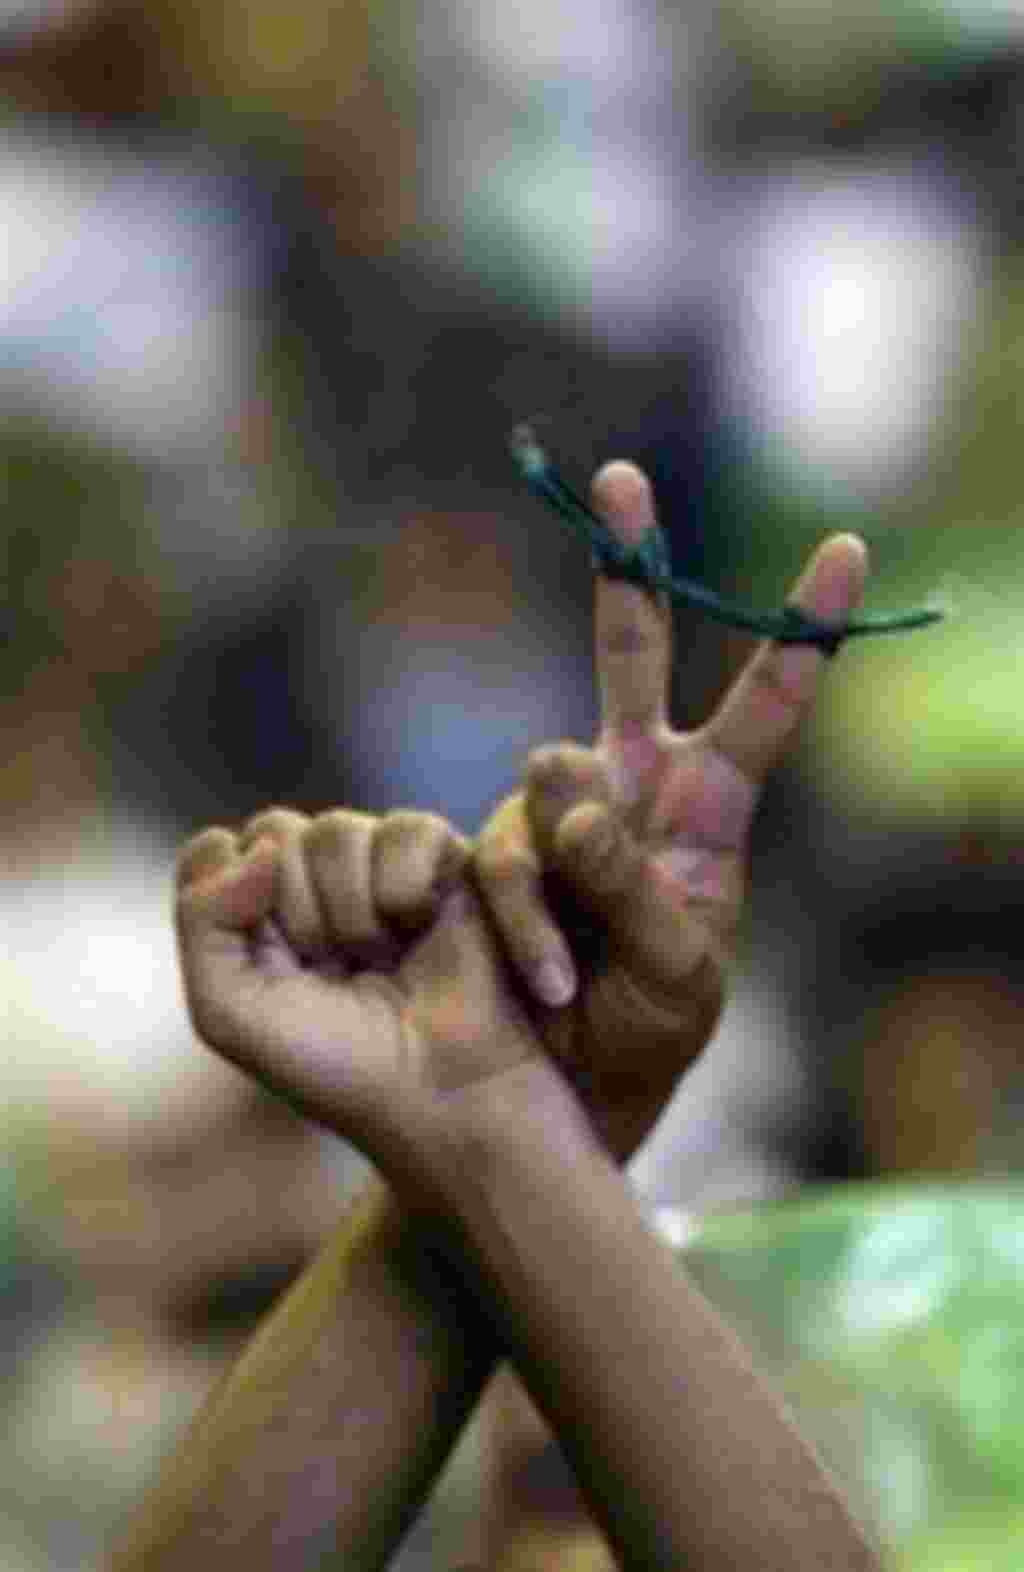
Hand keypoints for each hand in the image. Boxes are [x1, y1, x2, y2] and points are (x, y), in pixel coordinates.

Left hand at [175, 810, 577, 1203]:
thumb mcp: (229, 1012)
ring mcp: (381, 867)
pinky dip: (406, 886)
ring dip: (353, 909)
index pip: (219, 852)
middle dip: (299, 911)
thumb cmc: (338, 1066)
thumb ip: (202, 918)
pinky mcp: (446, 859)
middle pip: (276, 832)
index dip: (237, 902)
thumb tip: (251, 844)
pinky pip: (406, 829)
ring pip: (337, 830)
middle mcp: (318, 883)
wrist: (443, 1092)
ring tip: (385, 958)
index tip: (275, 967)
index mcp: (260, 915)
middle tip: (338, 969)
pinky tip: (423, 928)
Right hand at [475, 461, 867, 1157]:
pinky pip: (498, 855)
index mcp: (708, 807)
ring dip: (564, 870)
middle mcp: (631, 786)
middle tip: (622, 477)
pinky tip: (547, 981)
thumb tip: (562, 785)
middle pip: (633, 653)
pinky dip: (521, 920)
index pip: (764, 705)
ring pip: (549, 775)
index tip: (848, 549)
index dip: (803, 630)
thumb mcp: (678, 973)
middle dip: (629, 566)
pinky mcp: (492, 849)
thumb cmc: (649, 1029)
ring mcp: (554, 812)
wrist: (565, 1089)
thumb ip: (633, 882)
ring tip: (576, 973)